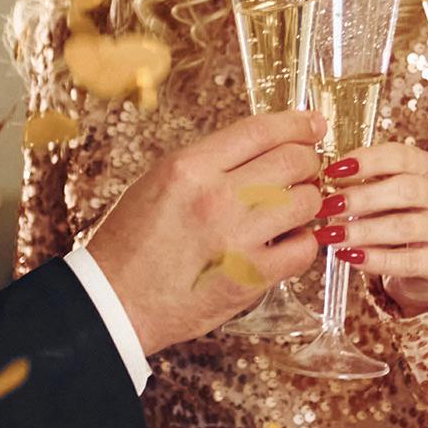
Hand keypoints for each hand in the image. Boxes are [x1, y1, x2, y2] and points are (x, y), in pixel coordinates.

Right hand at [79, 109, 327, 349]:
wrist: (114, 303)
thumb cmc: (131, 244)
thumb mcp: (159, 183)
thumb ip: (209, 163)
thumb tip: (262, 147)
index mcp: (189, 167)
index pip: (260, 130)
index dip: (297, 124)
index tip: (313, 124)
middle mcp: (216, 197)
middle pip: (294, 160)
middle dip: (307, 162)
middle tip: (304, 171)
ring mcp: (237, 238)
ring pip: (307, 202)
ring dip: (306, 203)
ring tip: (291, 211)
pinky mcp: (251, 277)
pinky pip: (304, 249)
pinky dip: (302, 244)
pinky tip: (285, 244)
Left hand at [315, 141, 427, 310]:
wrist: (425, 265)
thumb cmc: (398, 222)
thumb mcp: (384, 197)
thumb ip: (362, 186)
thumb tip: (324, 186)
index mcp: (427, 168)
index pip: (400, 156)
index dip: (366, 160)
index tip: (333, 170)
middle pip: (404, 189)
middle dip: (361, 197)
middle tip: (328, 206)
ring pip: (404, 226)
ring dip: (363, 230)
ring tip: (332, 235)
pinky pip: (408, 261)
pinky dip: (375, 259)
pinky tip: (350, 257)